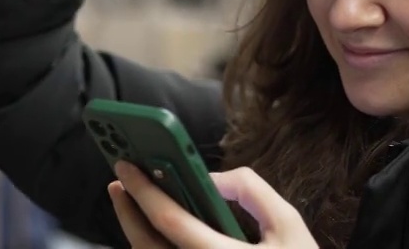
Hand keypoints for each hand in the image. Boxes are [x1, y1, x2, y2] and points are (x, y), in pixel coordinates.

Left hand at [107, 162, 317, 247]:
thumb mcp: (289, 225)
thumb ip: (251, 192)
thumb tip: (212, 178)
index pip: (170, 222)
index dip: (143, 191)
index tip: (125, 167)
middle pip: (147, 246)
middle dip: (127, 211)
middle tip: (120, 183)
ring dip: (137, 231)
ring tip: (135, 204)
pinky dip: (155, 247)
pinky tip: (159, 232)